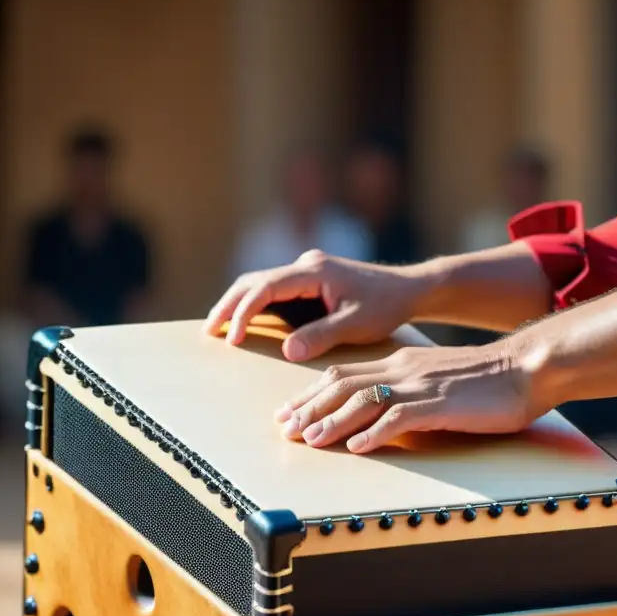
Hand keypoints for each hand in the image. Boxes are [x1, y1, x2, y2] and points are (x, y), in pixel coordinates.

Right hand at [203, 250, 424, 360]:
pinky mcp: (310, 280)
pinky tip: (245, 323)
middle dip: (229, 306)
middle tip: (208, 332)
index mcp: (313, 271)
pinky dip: (256, 305)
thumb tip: (287, 351)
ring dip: (238, 304)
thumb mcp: (356, 324)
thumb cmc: (386, 306)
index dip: (244, 312)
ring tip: (217, 329)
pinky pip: (275, 290)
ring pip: (261, 283)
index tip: (234, 337)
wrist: (408, 290)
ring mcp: (306, 270)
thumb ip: (322, 336)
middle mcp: (305, 265)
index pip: (266, 287)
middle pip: (254, 281)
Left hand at [276, 340, 545, 452]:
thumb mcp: (438, 381)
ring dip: (331, 421)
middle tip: (285, 428)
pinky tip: (356, 447)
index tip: (291, 411)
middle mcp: (403, 369)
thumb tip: (385, 418)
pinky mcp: (439, 404)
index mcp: (402, 362)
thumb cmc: (488, 380)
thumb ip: (411, 393)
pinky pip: (397, 417)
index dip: (312, 393)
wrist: (526, 368)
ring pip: (361, 399)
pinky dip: (373, 433)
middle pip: (342, 384)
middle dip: (309, 406)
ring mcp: (419, 385)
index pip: (345, 374)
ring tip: (309, 440)